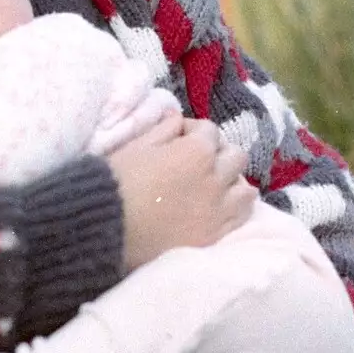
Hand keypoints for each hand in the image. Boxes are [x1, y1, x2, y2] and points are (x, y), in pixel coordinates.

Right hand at [108, 118, 254, 269]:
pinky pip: (241, 217)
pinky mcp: (215, 235)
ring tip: (213, 188)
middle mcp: (215, 178)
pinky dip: (234, 209)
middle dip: (219, 154)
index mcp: (197, 151)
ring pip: (245, 189)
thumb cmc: (117, 182)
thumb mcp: (136, 146)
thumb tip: (177, 117)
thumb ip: (163, 129)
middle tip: (198, 163)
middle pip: (235, 157)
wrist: (108, 229)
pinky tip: (219, 209)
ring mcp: (219, 209)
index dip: (192, 131)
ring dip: (232, 183)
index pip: (209, 130)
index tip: (177, 138)